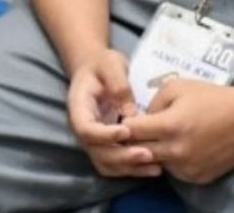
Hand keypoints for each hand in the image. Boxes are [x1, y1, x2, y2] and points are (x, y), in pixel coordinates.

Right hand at [66, 48, 160, 177]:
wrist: (97, 69)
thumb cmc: (102, 64)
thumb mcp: (110, 64)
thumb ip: (118, 84)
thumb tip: (130, 113)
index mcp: (78, 107)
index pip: (85, 129)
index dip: (104, 135)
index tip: (127, 130)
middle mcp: (83, 127)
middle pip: (95, 151)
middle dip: (122, 156)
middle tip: (148, 153)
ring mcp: (93, 139)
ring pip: (105, 163)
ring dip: (129, 167)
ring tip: (155, 165)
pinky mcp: (105, 145)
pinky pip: (115, 165)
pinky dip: (132, 170)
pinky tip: (153, 166)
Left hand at [125, 80, 233, 184]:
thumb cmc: (212, 97)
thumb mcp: (176, 87)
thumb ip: (151, 103)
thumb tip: (137, 118)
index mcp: (170, 126)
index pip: (130, 131)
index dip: (125, 124)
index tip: (126, 119)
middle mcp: (178, 151)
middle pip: (138, 152)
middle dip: (134, 141)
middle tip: (139, 130)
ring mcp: (189, 167)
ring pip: (156, 163)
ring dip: (153, 152)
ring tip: (162, 136)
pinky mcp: (199, 177)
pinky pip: (174, 171)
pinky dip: (172, 160)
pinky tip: (180, 146)